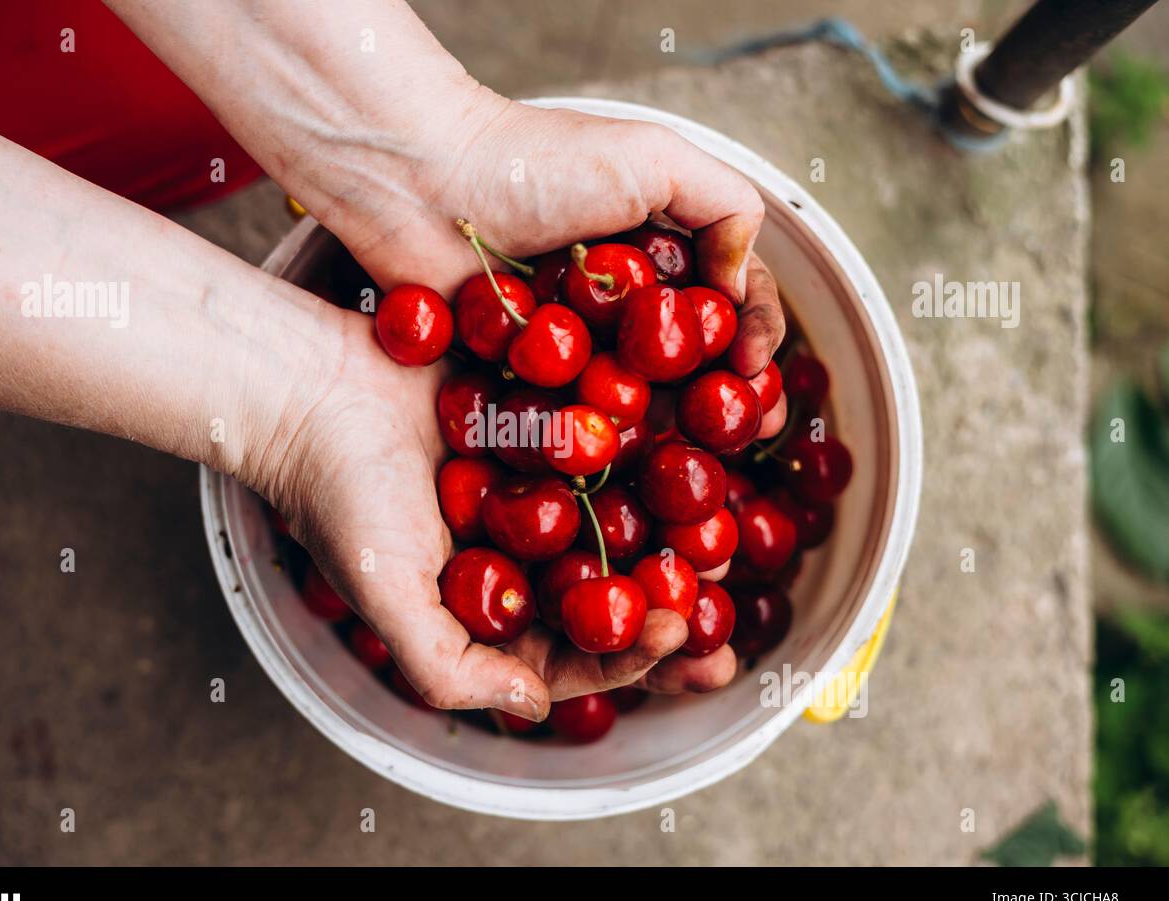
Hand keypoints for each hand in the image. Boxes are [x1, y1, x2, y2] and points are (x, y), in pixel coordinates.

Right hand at [245, 302, 742, 719]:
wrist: (311, 383)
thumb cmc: (340, 494)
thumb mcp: (384, 598)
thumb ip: (449, 668)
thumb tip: (534, 707)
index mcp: (487, 611)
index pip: (569, 653)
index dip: (626, 657)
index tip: (676, 632)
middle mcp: (519, 557)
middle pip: (609, 596)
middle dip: (670, 610)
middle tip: (726, 608)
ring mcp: (537, 490)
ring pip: (621, 524)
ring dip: (674, 536)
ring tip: (729, 536)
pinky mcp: (545, 425)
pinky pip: (608, 448)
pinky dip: (651, 455)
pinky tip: (702, 456)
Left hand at [319, 92, 787, 438]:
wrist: (423, 186)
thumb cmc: (535, 161)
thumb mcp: (653, 157)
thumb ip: (725, 204)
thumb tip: (742, 288)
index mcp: (659, 253)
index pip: (729, 302)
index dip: (755, 338)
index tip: (756, 369)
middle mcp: (622, 303)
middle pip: (690, 364)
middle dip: (726, 401)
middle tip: (746, 432)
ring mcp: (574, 345)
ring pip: (634, 400)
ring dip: (671, 433)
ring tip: (697, 461)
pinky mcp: (523, 379)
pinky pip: (567, 421)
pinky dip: (596, 444)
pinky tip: (625, 466)